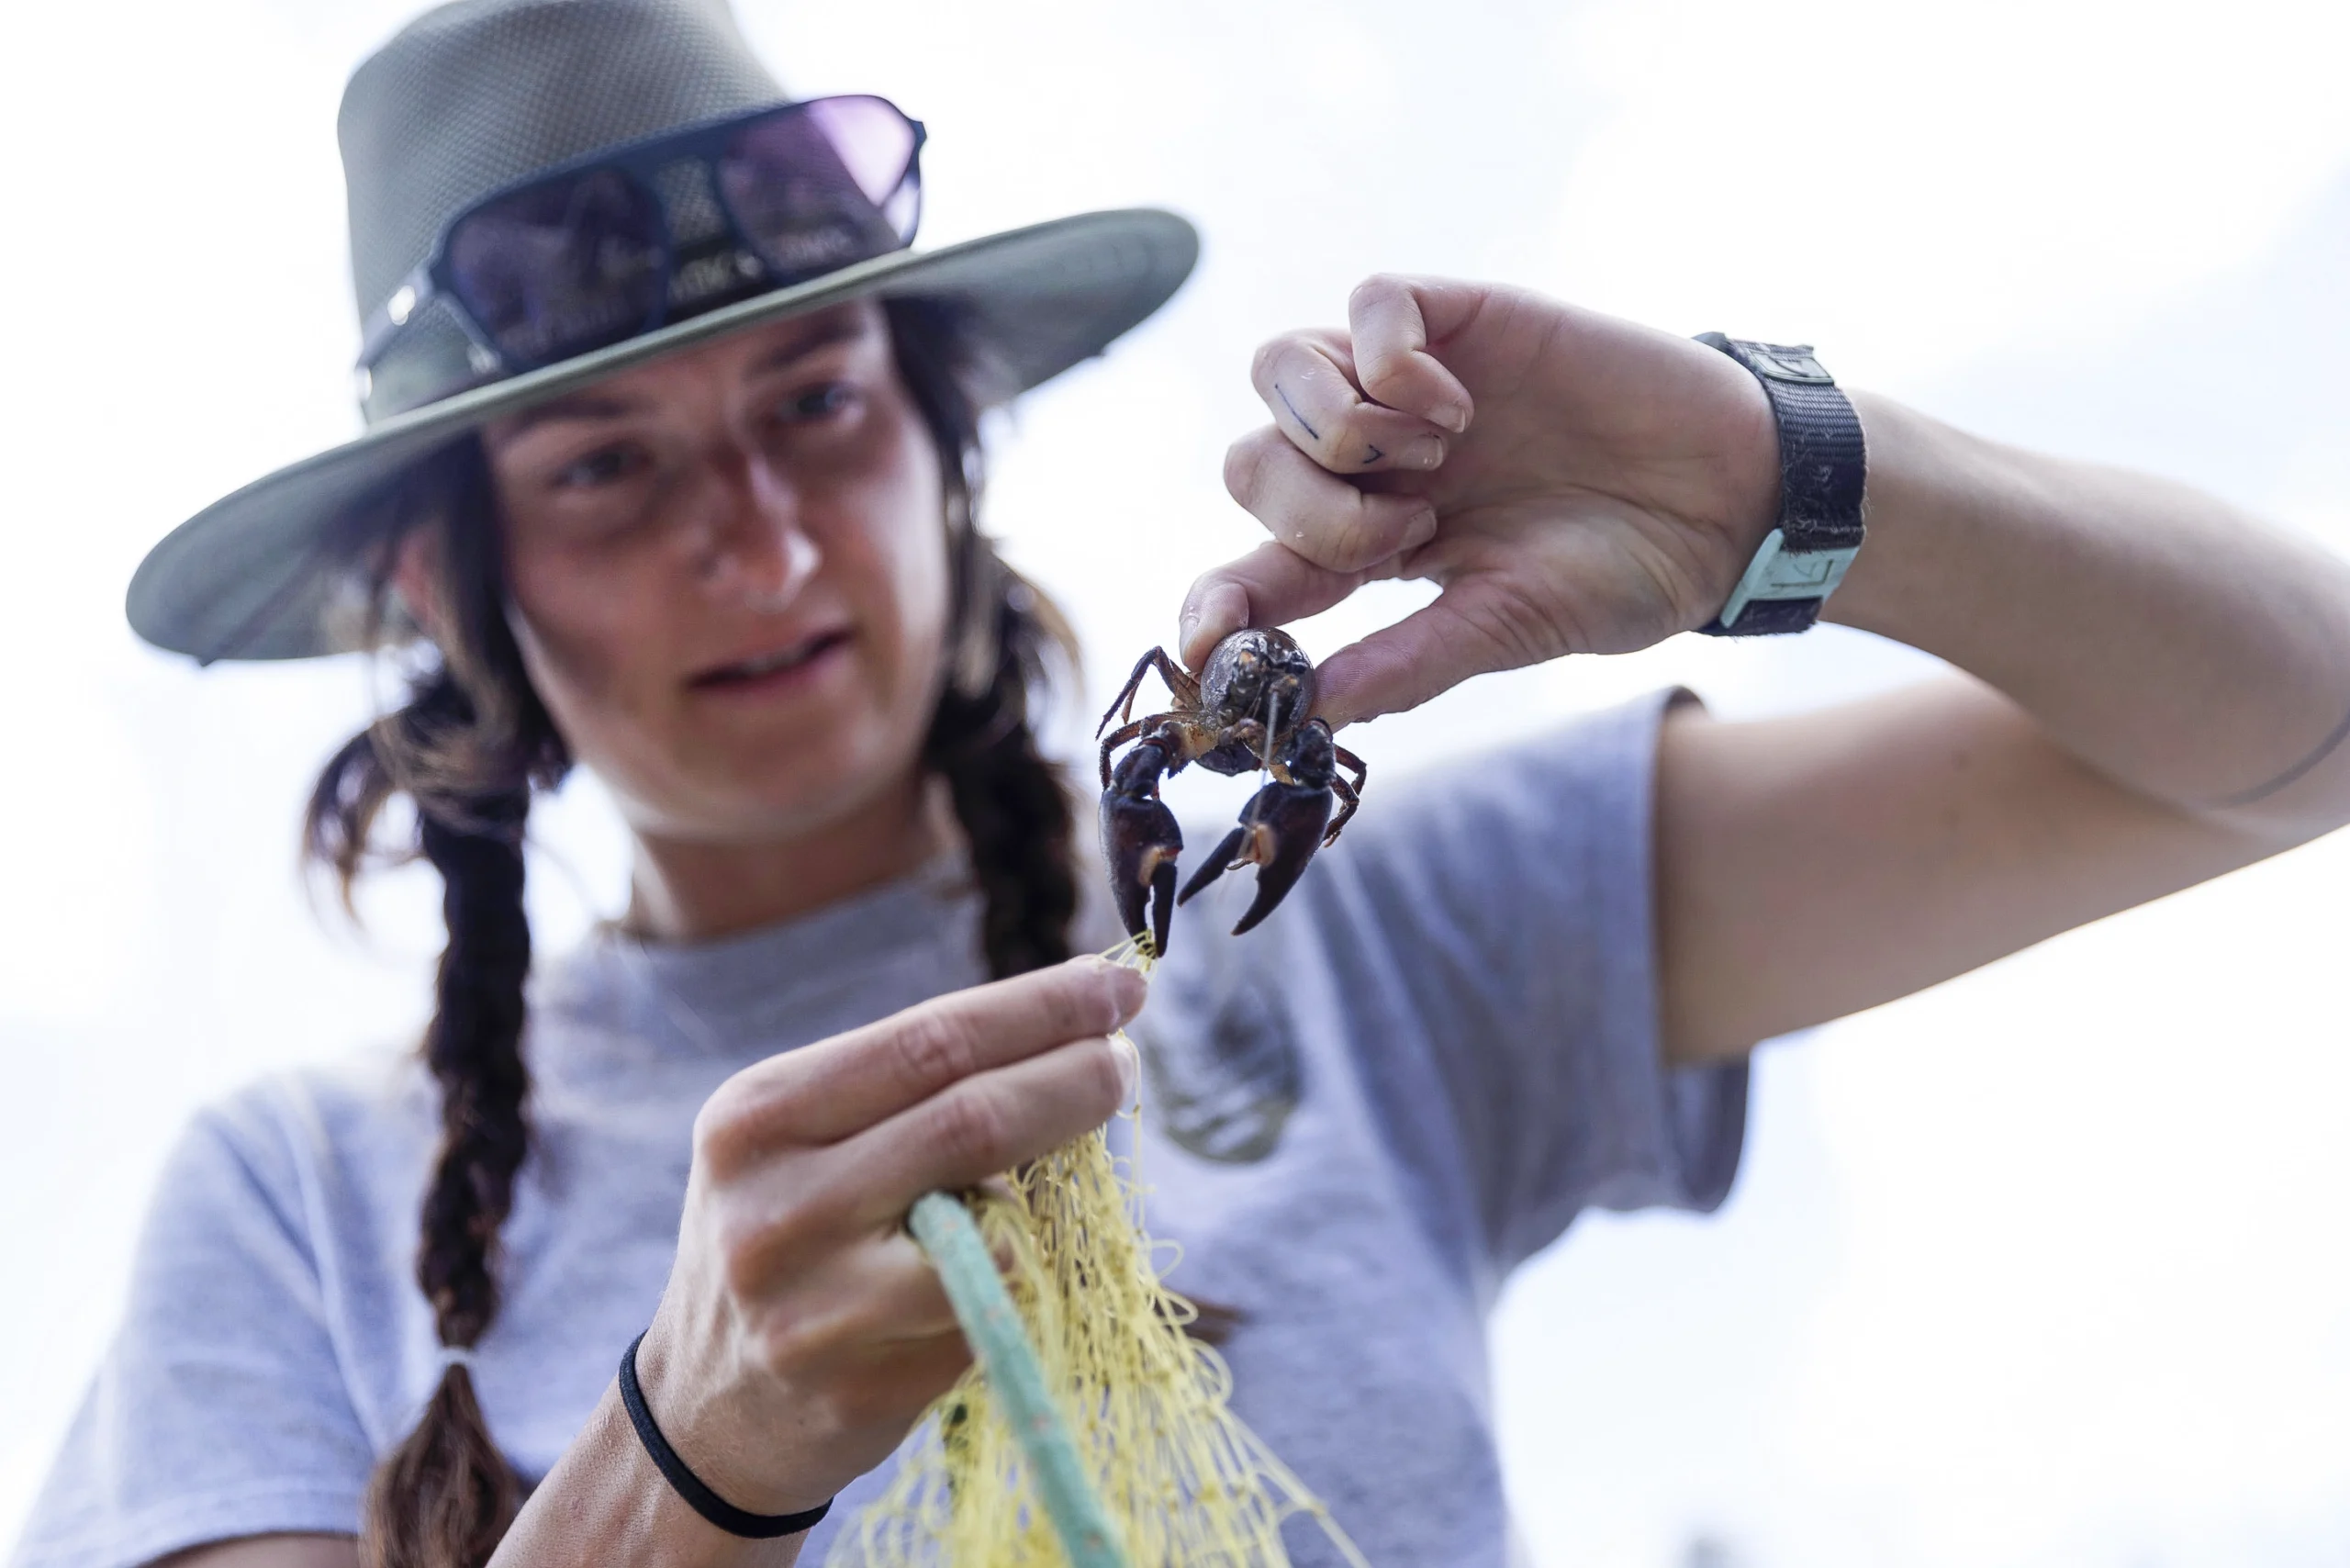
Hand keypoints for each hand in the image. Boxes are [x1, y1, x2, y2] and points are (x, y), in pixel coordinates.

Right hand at [631, 957, 1143, 1514]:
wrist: (710, 1410)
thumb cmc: (793, 1238)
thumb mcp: (807, 1142)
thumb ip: (916, 1091)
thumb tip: (1079, 1029)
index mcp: (760, 1115)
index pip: (932, 1039)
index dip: (1043, 1008)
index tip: (1118, 987)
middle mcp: (777, 1206)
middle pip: (972, 1120)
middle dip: (1078, 1080)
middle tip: (1127, 1061)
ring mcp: (817, 1308)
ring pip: (996, 1232)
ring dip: (1046, 1204)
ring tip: (1045, 1189)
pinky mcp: (862, 1390)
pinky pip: (988, 1318)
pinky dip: (1015, 1287)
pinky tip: (991, 1283)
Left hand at [1182, 276, 1784, 725]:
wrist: (1733, 501)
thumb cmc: (1625, 571)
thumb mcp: (1510, 630)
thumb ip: (1409, 662)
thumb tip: (1311, 713)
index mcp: (1372, 548)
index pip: (1254, 568)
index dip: (1217, 602)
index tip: (1209, 642)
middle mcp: (1372, 464)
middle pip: (1250, 462)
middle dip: (1306, 512)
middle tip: (1408, 539)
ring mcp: (1410, 386)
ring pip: (1281, 368)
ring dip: (1335, 426)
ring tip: (1433, 458)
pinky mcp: (1461, 319)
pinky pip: (1368, 301)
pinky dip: (1388, 357)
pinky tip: (1456, 407)